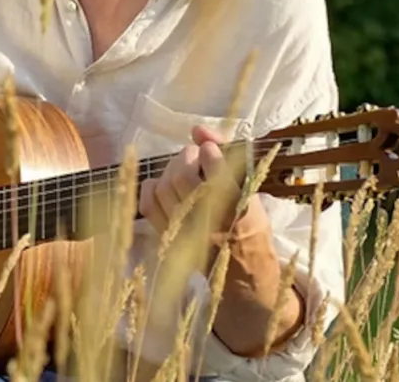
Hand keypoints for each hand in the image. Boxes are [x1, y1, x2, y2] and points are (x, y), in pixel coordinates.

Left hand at [138, 126, 270, 243]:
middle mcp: (208, 223)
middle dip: (188, 157)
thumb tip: (198, 130)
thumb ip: (226, 155)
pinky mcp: (168, 236)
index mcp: (238, 211)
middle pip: (183, 177)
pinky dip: (153, 186)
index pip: (217, 178)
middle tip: (197, 155)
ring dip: (172, 168)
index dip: (210, 156)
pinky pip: (148, 203)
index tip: (210, 149)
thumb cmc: (249, 223)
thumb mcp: (250, 189)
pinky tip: (165, 184)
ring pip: (164, 186)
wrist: (240, 268)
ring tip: (184, 167)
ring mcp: (184, 231)